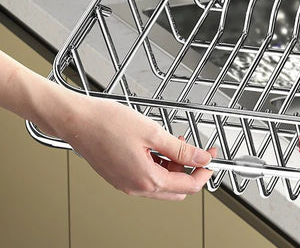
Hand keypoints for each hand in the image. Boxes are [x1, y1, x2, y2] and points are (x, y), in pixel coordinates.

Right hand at [57, 93, 215, 200]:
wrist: (76, 121)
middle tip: (199, 152)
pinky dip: (159, 165)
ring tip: (177, 143)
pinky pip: (146, 177)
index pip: (187, 186)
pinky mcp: (118, 176)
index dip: (204, 172)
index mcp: (146, 179)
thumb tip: (201, 158)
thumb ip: (180, 148)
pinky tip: (159, 146)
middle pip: (175, 189)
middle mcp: (135, 187)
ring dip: (174, 167)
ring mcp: (125, 183)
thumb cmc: (107, 123)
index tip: (212, 157)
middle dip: (191, 172)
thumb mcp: (152, 132)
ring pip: (161, 184)